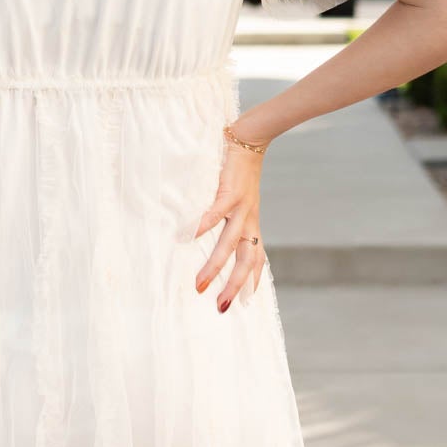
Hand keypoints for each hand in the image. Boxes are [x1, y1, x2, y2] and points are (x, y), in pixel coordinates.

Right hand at [194, 144, 267, 310]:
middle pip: (246, 260)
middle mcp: (249, 220)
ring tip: (200, 284)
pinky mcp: (231, 191)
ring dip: (215, 266)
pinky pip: (217, 212)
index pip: (256, 259)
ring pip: (230, 244)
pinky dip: (204, 225)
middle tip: (220, 307)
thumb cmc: (239, 170)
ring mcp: (241, 207)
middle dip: (234, 286)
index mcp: (251, 224)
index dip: (252, 281)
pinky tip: (190, 236)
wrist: (251, 139)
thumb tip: (207, 232)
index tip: (243, 303)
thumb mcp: (238, 199)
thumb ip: (227, 218)